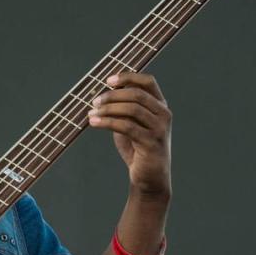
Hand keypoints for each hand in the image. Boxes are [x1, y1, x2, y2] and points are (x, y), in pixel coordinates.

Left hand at [87, 72, 171, 195]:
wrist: (149, 177)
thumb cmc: (137, 148)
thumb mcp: (130, 123)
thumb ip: (123, 107)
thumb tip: (104, 91)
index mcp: (160, 106)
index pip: (148, 81)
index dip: (128, 76)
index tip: (108, 80)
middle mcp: (164, 114)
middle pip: (137, 94)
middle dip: (112, 95)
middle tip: (95, 101)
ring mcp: (160, 128)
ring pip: (132, 109)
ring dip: (108, 109)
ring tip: (91, 113)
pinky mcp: (152, 142)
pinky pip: (126, 126)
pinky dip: (107, 122)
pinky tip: (93, 122)